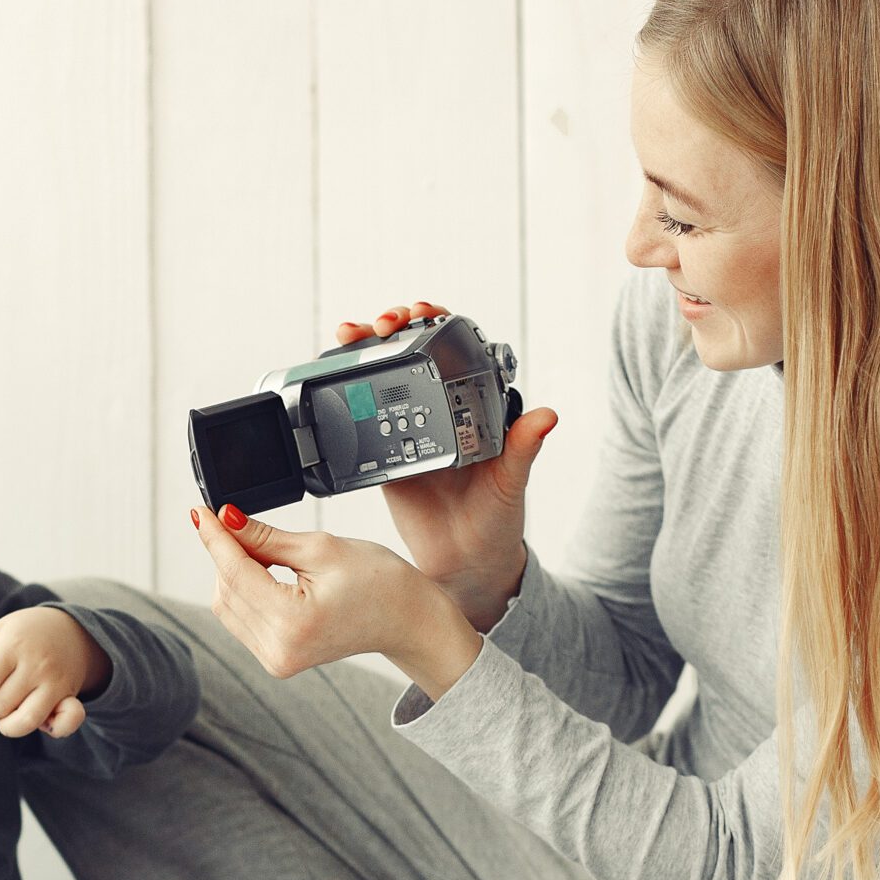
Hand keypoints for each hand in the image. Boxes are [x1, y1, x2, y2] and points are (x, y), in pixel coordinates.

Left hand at [0, 606, 108, 739]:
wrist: (71, 629)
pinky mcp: (70, 695)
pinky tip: (40, 721)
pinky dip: (52, 730)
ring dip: (7, 725)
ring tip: (4, 713)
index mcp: (14, 645)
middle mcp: (36, 665)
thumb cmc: (28, 632)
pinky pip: (66, 723)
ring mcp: (55, 682)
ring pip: (25, 721)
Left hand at [188, 503, 482, 698]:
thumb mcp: (321, 548)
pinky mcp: (276, 659)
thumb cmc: (380, 583)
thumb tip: (226, 519)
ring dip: (233, 573)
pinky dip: (244, 592)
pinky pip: (241, 620)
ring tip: (264, 551)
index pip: (235, 571)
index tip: (200, 511)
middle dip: (226, 552)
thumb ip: (266, 537)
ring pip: (227, 605)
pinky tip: (263, 574)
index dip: (214, 536)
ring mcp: (276, 659)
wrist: (407, 620)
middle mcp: (279, 648)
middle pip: (225, 590)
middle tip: (238, 522)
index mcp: (292, 622)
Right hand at [332, 301, 557, 630]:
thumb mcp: (510, 482)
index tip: (423, 314)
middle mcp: (439, 408)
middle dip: (393, 326)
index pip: (454, 347)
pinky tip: (332, 371)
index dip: (437, 321)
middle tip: (383, 325)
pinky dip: (344, 387)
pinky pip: (360, 412)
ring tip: (350, 335)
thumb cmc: (497, 521)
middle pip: (412, 350)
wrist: (463, 565)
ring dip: (363, 347)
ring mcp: (407, 427)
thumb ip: (522, 449)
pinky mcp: (382, 451)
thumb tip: (547, 416)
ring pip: (382, 373)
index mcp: (473, 406)